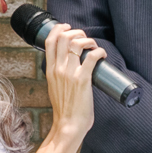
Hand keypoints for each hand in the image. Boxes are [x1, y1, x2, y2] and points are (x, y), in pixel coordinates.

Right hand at [43, 23, 105, 138]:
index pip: (50, 41)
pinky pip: (92, 57)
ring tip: (94, 46)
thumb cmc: (65, 109)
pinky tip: (102, 54)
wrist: (68, 125)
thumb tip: (71, 66)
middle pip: (63, 37)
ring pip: (76, 43)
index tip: (67, 27)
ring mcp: (69, 74)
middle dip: (76, 32)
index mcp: (50, 70)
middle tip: (85, 38)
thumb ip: (59, 75)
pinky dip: (99, 51)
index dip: (58, 29)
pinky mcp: (82, 80)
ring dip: (88, 40)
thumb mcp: (55, 87)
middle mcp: (58, 69)